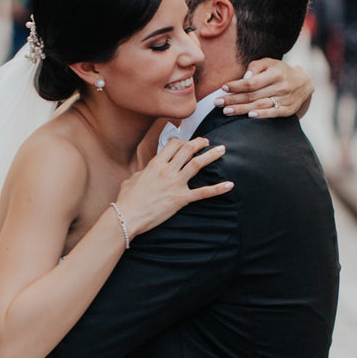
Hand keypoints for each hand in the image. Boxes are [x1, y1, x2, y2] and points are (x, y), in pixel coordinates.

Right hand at [115, 137, 232, 239]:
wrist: (127, 216)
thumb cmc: (127, 199)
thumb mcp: (132, 178)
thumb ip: (143, 171)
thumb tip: (146, 170)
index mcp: (155, 164)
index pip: (173, 145)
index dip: (182, 141)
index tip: (187, 142)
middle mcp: (167, 170)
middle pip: (188, 150)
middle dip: (200, 143)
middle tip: (207, 142)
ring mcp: (175, 184)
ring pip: (197, 164)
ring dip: (211, 155)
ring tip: (221, 150)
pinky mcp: (180, 199)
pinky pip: (202, 193)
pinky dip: (217, 189)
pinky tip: (229, 185)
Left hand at [217, 59, 313, 118]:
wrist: (303, 82)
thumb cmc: (280, 71)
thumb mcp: (269, 62)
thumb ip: (256, 66)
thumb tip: (245, 76)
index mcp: (276, 73)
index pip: (252, 82)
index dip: (237, 85)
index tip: (223, 87)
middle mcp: (281, 87)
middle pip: (253, 95)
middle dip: (233, 99)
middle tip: (217, 102)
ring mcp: (286, 99)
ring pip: (260, 105)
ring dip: (242, 109)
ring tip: (226, 111)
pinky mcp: (289, 109)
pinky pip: (274, 113)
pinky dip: (262, 115)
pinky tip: (250, 116)